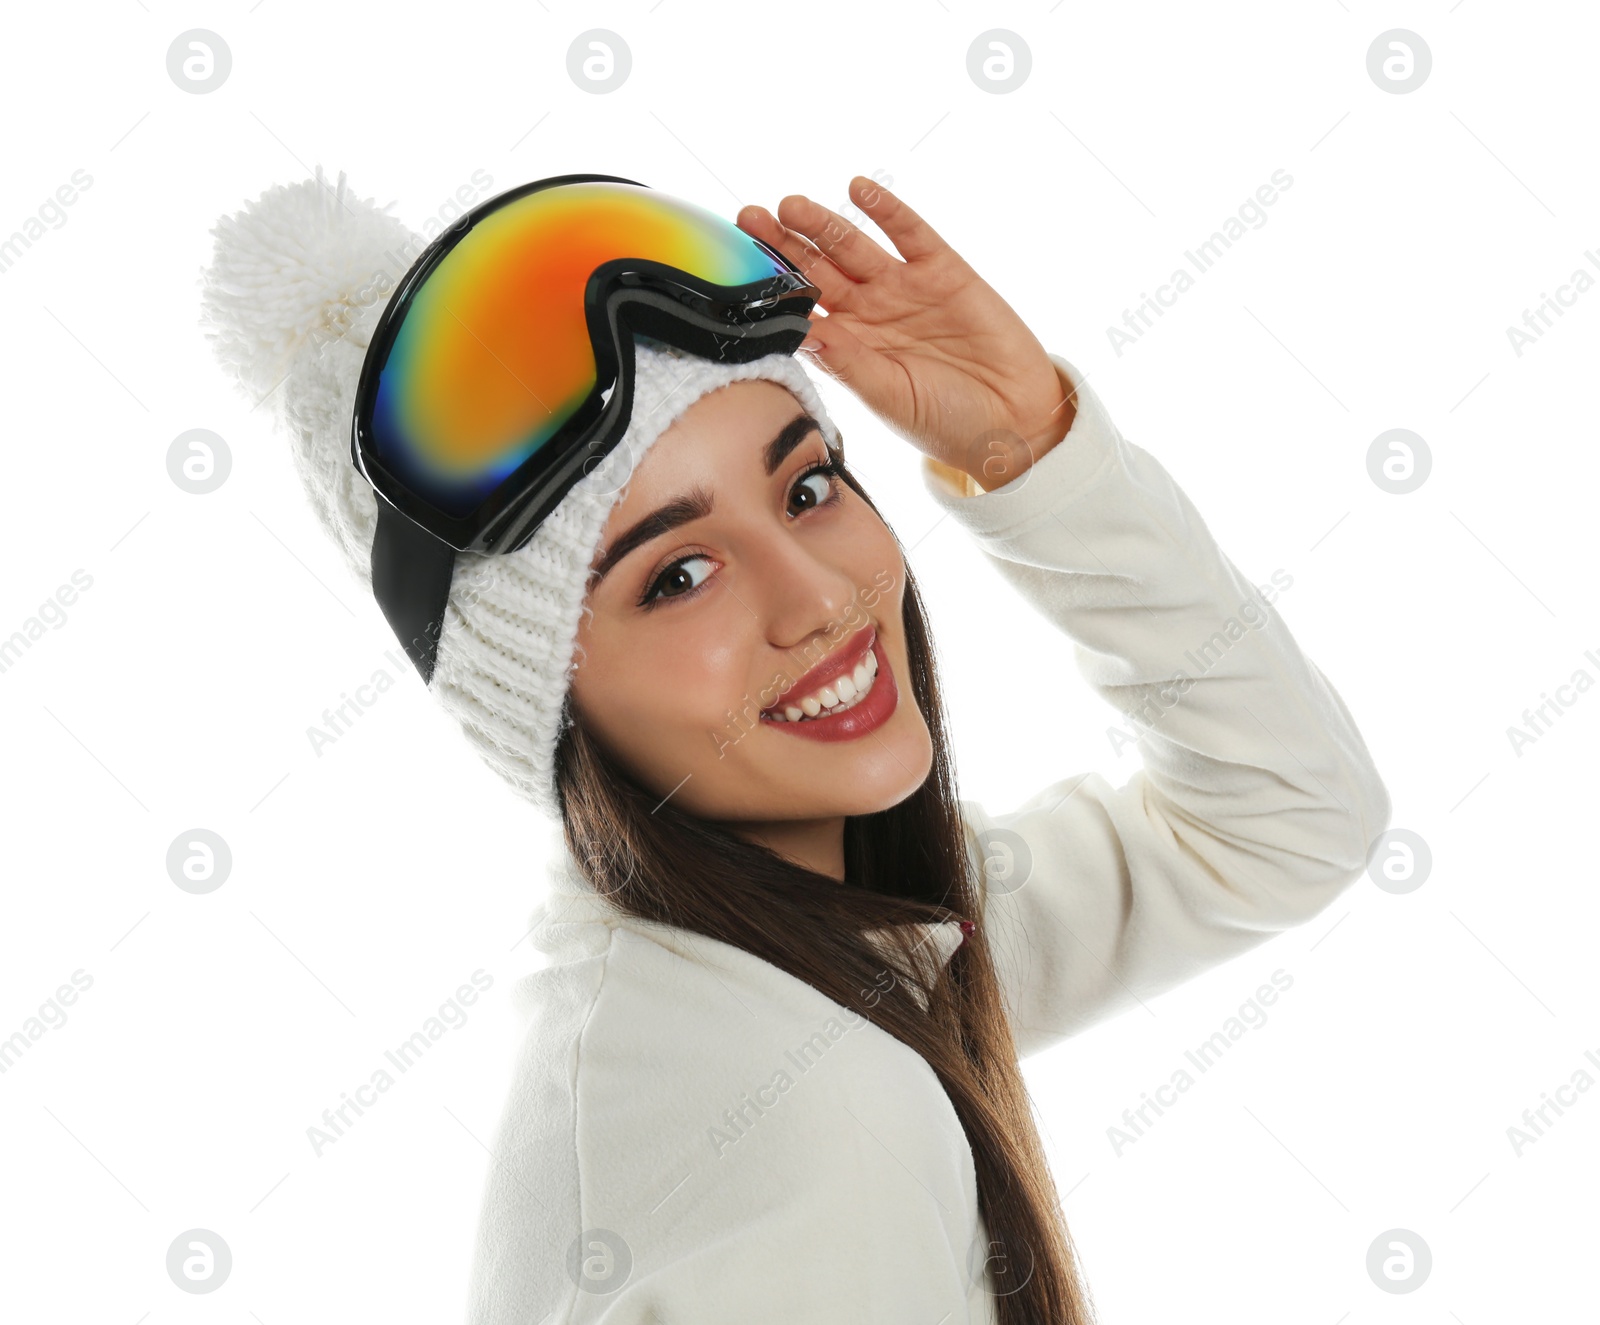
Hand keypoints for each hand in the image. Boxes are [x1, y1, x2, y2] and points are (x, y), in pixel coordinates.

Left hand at [736, 177, 1075, 491]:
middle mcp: (871, 312)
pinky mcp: (944, 272)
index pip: (801, 307)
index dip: (771, 286)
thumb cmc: (947, 421)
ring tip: (790, 205)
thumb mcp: (889, 396)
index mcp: (850, 346)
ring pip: (854, 246)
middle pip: (818, 269)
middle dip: (784, 245)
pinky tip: (859, 190)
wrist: (1015, 421)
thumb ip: (848, 362)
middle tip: (749, 220)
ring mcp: (905, 288)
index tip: (736, 266)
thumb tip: (804, 332)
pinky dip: (886, 210)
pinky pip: (910, 234)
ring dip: (822, 224)